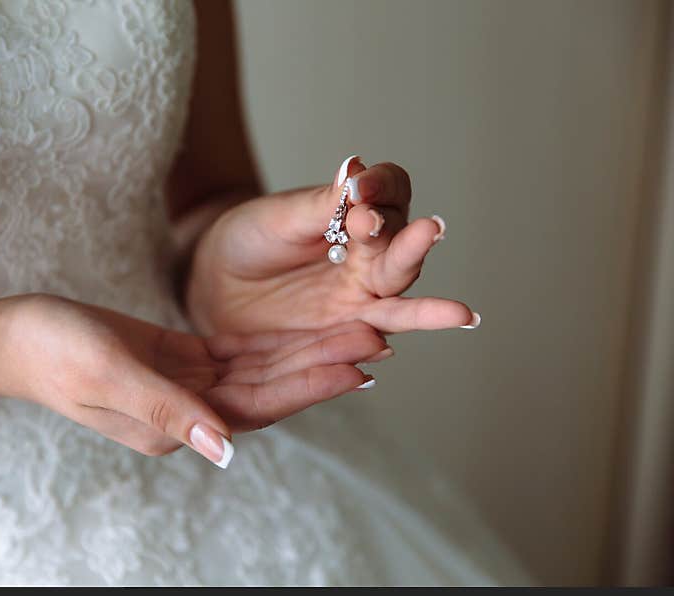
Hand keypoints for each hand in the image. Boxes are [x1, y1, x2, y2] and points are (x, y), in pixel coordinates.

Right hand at [0, 294, 388, 466]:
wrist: (9, 336)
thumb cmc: (50, 352)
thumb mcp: (110, 374)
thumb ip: (168, 411)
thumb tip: (225, 449)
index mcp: (171, 426)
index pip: (255, 408)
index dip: (307, 387)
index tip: (356, 364)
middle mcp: (185, 413)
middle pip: (267, 390)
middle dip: (319, 365)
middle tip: (376, 336)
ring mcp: (182, 386)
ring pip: (258, 371)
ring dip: (304, 352)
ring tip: (355, 329)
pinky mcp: (176, 358)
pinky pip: (236, 353)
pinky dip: (271, 343)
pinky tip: (306, 329)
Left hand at [186, 156, 479, 335]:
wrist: (214, 281)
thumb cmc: (249, 238)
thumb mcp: (280, 216)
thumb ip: (321, 203)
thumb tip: (355, 168)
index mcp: (356, 215)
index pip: (390, 195)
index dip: (382, 190)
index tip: (360, 190)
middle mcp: (368, 257)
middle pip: (403, 251)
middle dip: (414, 244)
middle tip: (426, 231)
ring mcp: (357, 298)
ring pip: (399, 303)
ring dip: (427, 310)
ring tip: (459, 314)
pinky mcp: (340, 334)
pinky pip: (367, 341)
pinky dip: (381, 344)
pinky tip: (390, 348)